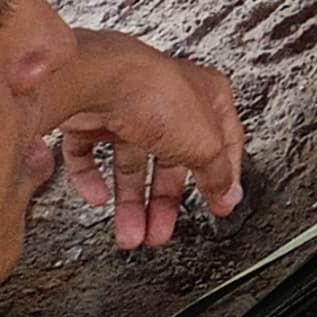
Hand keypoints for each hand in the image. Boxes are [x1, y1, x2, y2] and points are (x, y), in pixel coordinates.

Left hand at [45, 30, 245, 251]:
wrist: (102, 82)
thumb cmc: (158, 96)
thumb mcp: (205, 144)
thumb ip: (218, 174)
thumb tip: (227, 194)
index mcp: (206, 97)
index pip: (223, 142)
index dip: (220, 176)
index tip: (217, 203)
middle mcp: (168, 101)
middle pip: (171, 160)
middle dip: (163, 203)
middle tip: (159, 232)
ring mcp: (128, 109)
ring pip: (130, 163)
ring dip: (130, 202)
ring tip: (129, 233)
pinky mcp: (90, 117)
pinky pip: (89, 155)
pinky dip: (91, 179)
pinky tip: (98, 197)